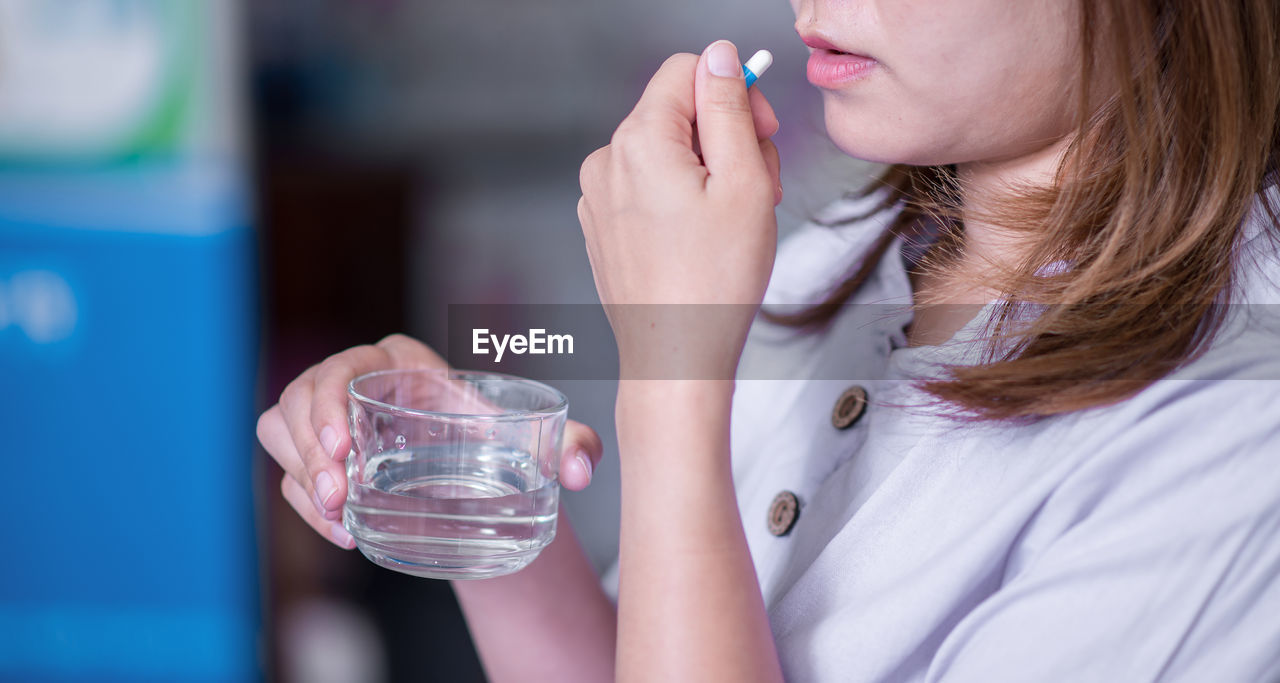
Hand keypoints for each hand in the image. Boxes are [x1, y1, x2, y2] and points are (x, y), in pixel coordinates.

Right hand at [256, 333, 605, 547]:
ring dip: (300, 472)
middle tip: (340, 495)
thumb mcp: (535, 437)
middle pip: (301, 398)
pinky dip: (305, 504)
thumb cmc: (496, 436)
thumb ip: (573, 445)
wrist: (475, 468)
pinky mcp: (319, 460)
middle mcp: (356, 384)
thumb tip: (582, 469)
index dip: (333, 399)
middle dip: (310, 447)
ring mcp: (330, 422)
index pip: (347, 364)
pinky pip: (288, 474)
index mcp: (399, 363)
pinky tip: (342, 532)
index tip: (346, 448)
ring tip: (337, 513)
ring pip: (281, 430)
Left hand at [577, 41, 780, 378]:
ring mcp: (599, 197)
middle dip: (727, 141)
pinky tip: (704, 240)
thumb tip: (721, 58)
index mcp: (640, 141)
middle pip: (679, 113)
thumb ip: (730, 108)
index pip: (687, 70)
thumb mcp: (744, 181)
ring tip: (732, 223)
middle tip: (759, 190)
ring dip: (710, 174)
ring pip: (668, 153)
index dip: (735, 93)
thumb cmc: (713, 284)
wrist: (676, 358)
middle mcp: (607, 162)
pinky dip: (682, 202)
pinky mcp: (604, 227)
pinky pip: (649, 188)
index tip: (762, 133)